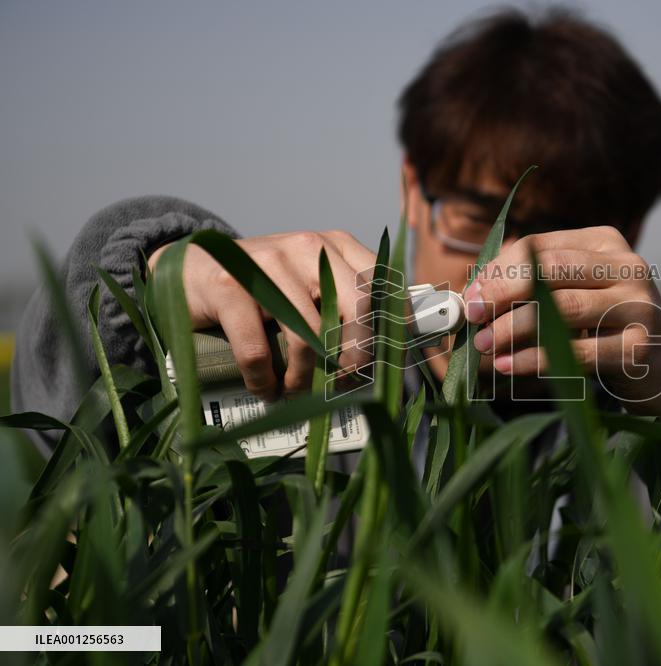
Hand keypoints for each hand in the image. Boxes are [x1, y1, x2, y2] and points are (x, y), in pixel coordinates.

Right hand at [149, 230, 375, 400]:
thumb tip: (388, 348)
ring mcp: (265, 264)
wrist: (186, 269)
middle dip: (359, 354)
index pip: (381, 282)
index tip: (397, 358)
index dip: (396, 323)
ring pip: (307, 335)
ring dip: (305, 378)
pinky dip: (263, 379)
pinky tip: (265, 389)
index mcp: (332, 246)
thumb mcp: (305, 284)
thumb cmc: (259, 287)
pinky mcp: (228, 286)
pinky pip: (257, 349)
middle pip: (356, 306)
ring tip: (296, 394)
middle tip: (348, 382)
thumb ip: (342, 303)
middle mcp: (305, 247)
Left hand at [461, 226, 660, 440]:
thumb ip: (532, 289)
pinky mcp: (642, 346)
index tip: (469, 295)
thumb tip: (471, 294)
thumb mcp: (575, 298)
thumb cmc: (607, 331)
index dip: (497, 270)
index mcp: (606, 243)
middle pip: (549, 270)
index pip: (539, 247)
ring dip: (513, 328)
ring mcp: (639, 305)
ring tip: (483, 344)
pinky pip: (578, 351)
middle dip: (501, 292)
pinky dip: (535, 359)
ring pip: (561, 309)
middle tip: (472, 316)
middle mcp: (627, 266)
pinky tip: (507, 366)